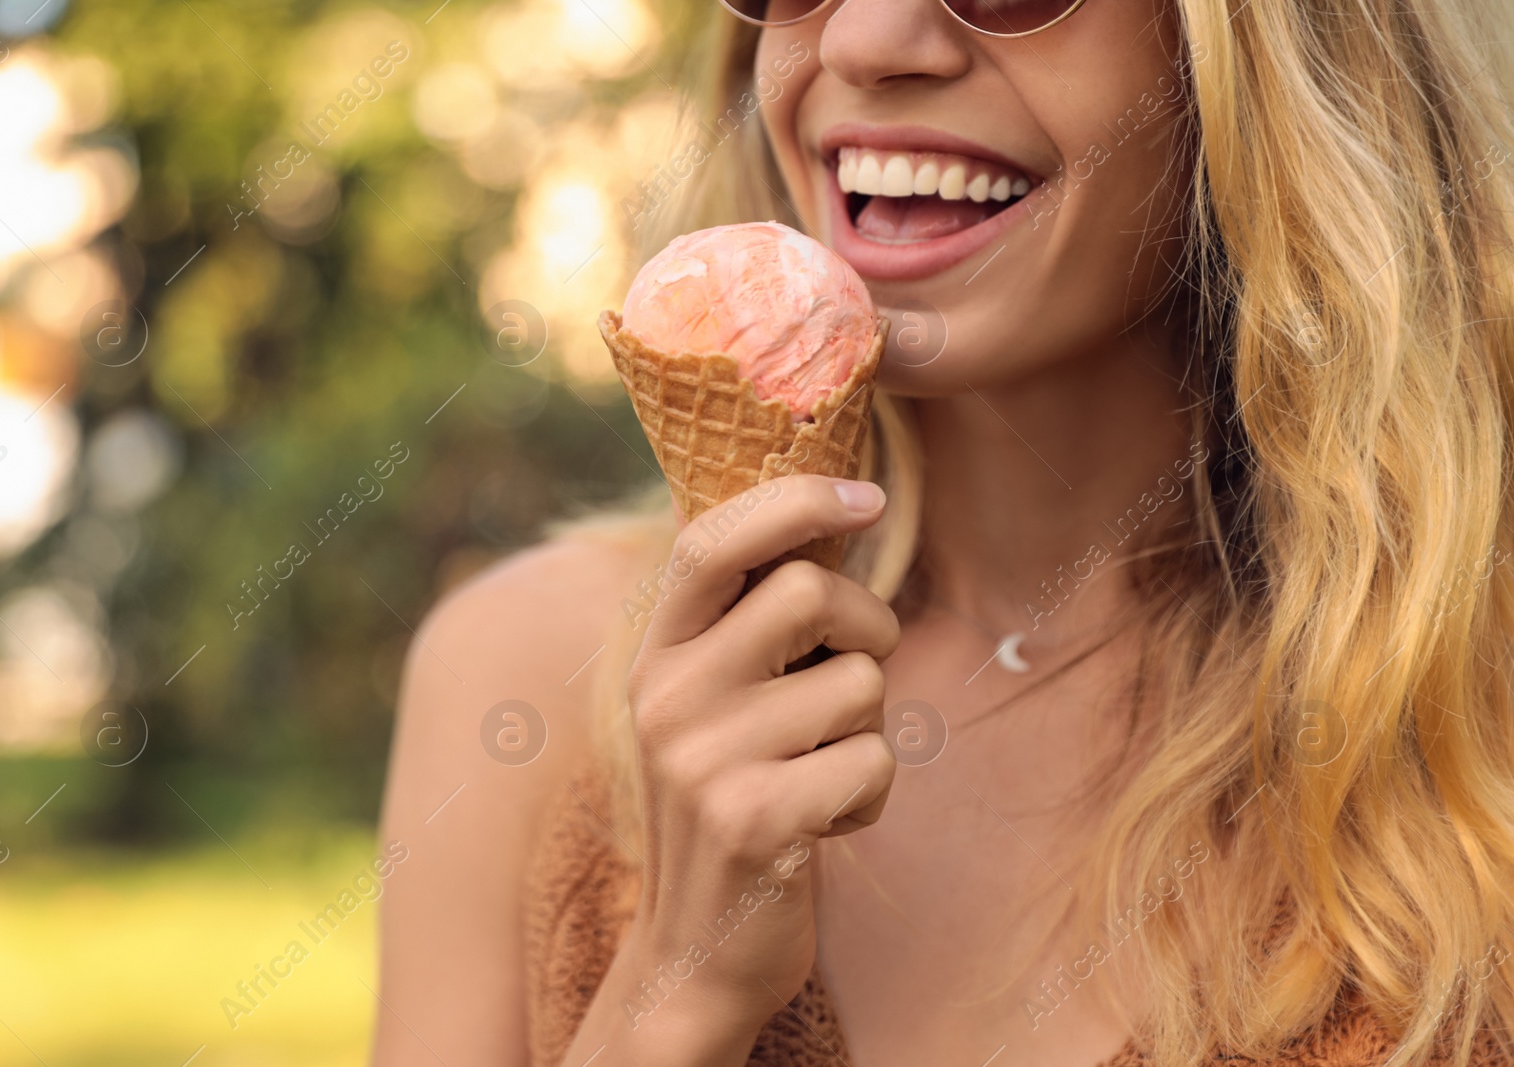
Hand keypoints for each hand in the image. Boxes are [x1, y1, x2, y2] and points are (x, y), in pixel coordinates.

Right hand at [566, 475, 899, 1063]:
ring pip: (860, 684)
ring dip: (869, 732)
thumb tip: (843, 511)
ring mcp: (703, 760)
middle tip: (852, 677)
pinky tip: (822, 826)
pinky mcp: (754, 820)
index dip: (793, 499)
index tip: (865, 494)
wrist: (693, 951)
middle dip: (867, 629)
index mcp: (656, 656)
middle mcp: (666, 697)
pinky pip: (871, 763)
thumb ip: (752, 622)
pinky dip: (870, 796)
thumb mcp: (715, 705)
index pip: (712, 539)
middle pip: (809, 592)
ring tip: (818, 775)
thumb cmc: (733, 803)